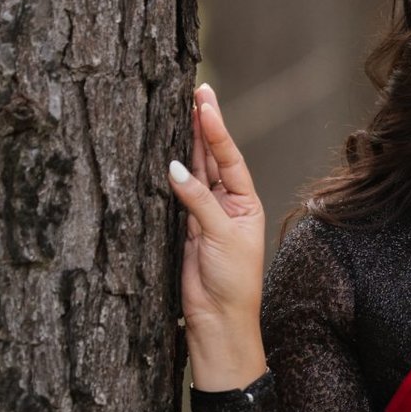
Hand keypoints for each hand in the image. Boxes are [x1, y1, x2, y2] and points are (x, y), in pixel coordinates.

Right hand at [166, 85, 267, 389]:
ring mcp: (204, 214)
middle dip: (203, 126)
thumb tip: (174, 168)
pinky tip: (164, 150)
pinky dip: (171, 173)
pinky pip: (177, 194)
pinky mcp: (184, 228)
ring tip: (181, 109)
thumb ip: (198, 200)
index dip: (215, 129)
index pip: (229, 157)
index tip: (205, 100)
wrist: (218, 320)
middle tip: (195, 92)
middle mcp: (226, 204)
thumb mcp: (221, 236)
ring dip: (187, 144)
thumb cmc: (232, 282)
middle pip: (212, 158)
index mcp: (246, 203)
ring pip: (193, 171)